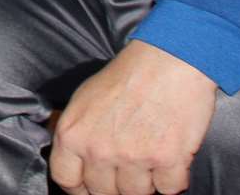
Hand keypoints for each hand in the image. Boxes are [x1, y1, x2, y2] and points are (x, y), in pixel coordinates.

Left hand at [50, 41, 217, 194]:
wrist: (169, 59)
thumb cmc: (128, 75)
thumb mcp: (84, 99)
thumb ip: (76, 133)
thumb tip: (74, 161)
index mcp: (73, 134)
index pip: (66, 180)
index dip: (80, 189)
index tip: (91, 188)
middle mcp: (99, 150)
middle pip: (103, 193)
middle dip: (117, 184)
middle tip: (128, 166)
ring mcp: (133, 157)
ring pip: (137, 194)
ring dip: (147, 181)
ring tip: (151, 155)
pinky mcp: (168, 160)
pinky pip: (170, 189)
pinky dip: (174, 178)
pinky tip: (172, 156)